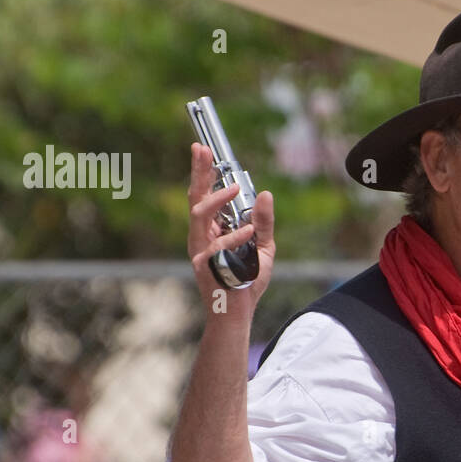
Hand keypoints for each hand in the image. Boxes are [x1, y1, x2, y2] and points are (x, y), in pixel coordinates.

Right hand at [186, 142, 274, 316]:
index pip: (205, 194)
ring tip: (234, 189)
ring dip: (216, 199)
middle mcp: (201, 235)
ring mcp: (199, 250)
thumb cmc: (247, 281)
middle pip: (195, 197)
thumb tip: (265, 194)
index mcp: (213, 229)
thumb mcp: (263, 247)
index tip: (203, 148)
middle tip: (203, 151)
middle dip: (198, 172)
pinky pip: (216, 246)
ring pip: (199, 216)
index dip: (203, 172)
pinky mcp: (203, 266)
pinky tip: (249, 232)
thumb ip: (263, 222)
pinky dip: (235, 237)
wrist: (238, 313)